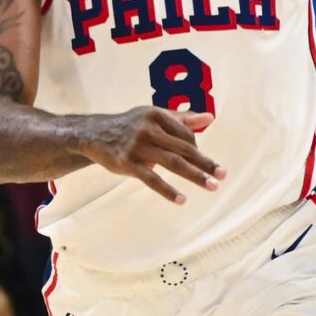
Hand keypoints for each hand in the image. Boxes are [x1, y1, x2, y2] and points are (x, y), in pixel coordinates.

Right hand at [78, 107, 224, 203]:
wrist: (93, 134)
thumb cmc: (129, 125)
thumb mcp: (153, 116)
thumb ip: (182, 118)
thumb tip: (210, 118)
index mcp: (157, 115)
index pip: (186, 135)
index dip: (196, 150)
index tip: (201, 162)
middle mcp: (148, 128)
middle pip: (183, 149)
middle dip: (205, 163)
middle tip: (222, 175)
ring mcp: (137, 146)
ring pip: (172, 163)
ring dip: (195, 175)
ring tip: (212, 186)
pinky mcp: (126, 163)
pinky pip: (151, 179)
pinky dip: (167, 190)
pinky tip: (181, 199)